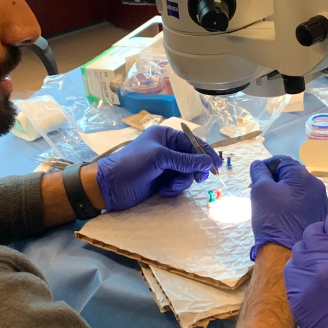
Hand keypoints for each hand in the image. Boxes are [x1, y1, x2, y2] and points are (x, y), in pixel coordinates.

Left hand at [95, 125, 219, 211]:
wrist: (110, 187)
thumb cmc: (132, 165)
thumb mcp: (160, 159)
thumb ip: (185, 160)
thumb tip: (208, 162)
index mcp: (165, 136)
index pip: (192, 142)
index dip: (205, 152)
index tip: (217, 164)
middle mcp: (166, 149)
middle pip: (192, 159)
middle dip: (194, 169)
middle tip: (198, 179)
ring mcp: (164, 166)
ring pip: (186, 173)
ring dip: (181, 182)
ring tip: (170, 187)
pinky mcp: (162, 181)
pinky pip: (178, 183)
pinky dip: (173, 188)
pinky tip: (163, 191)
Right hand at [249, 155, 327, 258]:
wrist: (286, 252)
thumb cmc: (273, 218)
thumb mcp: (260, 191)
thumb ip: (259, 172)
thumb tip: (259, 164)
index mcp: (303, 175)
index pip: (282, 160)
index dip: (266, 166)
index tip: (256, 178)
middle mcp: (316, 185)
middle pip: (291, 174)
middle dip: (275, 180)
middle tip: (261, 192)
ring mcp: (320, 201)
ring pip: (297, 188)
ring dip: (283, 192)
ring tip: (270, 205)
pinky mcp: (318, 214)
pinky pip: (303, 201)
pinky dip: (291, 203)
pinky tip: (282, 214)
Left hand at [285, 208, 327, 327]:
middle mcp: (323, 261)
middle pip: (313, 230)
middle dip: (324, 236)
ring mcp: (305, 279)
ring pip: (299, 248)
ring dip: (310, 252)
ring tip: (322, 267)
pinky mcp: (294, 295)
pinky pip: (291, 269)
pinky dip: (301, 270)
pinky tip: (313, 281)